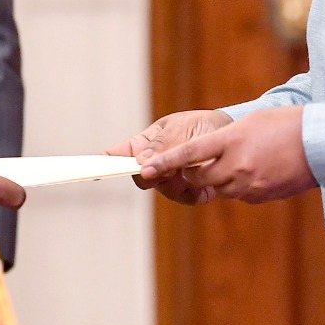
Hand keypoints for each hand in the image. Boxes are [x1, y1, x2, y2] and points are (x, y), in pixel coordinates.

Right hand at [105, 110, 232, 205]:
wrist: (229, 136)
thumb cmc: (199, 126)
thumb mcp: (180, 128)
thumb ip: (161, 145)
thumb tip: (140, 162)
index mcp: (143, 145)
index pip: (117, 155)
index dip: (104, 163)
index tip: (95, 169)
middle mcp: (153, 165)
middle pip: (139, 178)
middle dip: (153, 173)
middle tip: (171, 164)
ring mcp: (170, 180)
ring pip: (163, 190)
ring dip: (179, 179)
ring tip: (194, 163)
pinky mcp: (189, 193)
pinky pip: (185, 198)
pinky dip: (196, 188)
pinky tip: (205, 176)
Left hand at [138, 106, 316, 204]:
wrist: (323, 143)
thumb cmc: (288, 124)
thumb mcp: (252, 123)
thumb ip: (226, 140)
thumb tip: (211, 156)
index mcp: (231, 141)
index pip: (188, 155)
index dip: (164, 163)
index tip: (144, 169)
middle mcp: (236, 166)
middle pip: (198, 179)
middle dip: (191, 175)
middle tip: (192, 166)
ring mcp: (249, 185)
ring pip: (219, 188)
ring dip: (219, 178)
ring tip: (241, 160)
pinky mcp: (261, 196)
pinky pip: (240, 194)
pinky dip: (240, 185)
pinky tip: (259, 170)